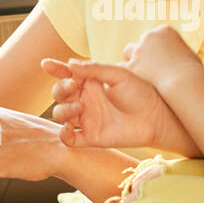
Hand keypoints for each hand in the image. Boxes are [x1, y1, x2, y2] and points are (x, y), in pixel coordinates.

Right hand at [42, 57, 196, 154]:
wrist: (157, 117)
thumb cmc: (141, 93)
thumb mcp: (119, 75)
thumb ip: (95, 69)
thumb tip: (71, 63)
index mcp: (90, 83)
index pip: (67, 75)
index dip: (55, 69)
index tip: (46, 64)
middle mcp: (85, 100)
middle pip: (59, 94)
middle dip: (60, 89)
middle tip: (73, 86)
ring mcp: (86, 119)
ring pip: (60, 115)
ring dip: (63, 110)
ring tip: (81, 107)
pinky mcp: (90, 137)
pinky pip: (68, 139)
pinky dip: (63, 134)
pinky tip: (69, 128)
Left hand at [120, 24, 203, 90]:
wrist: (185, 84)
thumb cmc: (193, 74)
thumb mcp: (191, 57)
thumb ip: (180, 54)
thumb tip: (180, 59)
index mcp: (165, 31)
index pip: (156, 36)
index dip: (158, 49)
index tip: (162, 60)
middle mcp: (149, 37)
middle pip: (141, 42)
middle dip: (144, 53)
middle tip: (150, 69)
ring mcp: (138, 51)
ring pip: (128, 52)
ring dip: (133, 61)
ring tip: (140, 76)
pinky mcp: (130, 66)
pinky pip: (122, 68)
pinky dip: (126, 74)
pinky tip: (132, 84)